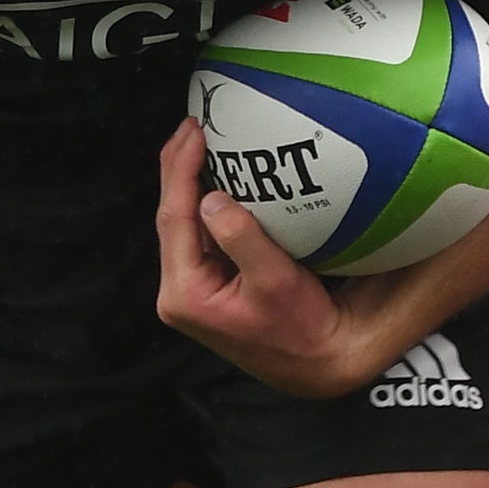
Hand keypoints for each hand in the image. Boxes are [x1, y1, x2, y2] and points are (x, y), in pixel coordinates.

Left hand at [154, 119, 374, 398]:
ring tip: (201, 140)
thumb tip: (212, 198)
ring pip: (184, 223)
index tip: (193, 132)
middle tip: (193, 124)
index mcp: (185, 292)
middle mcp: (179, 291)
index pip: (174, 216)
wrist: (316, 363)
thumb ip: (243, 239)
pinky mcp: (208, 285)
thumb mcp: (277, 282)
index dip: (180, 169)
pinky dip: (207, 201)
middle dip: (178, 168)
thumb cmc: (302, 329)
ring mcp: (192, 288)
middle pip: (172, 216)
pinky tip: (220, 176)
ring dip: (191, 181)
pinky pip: (201, 234)